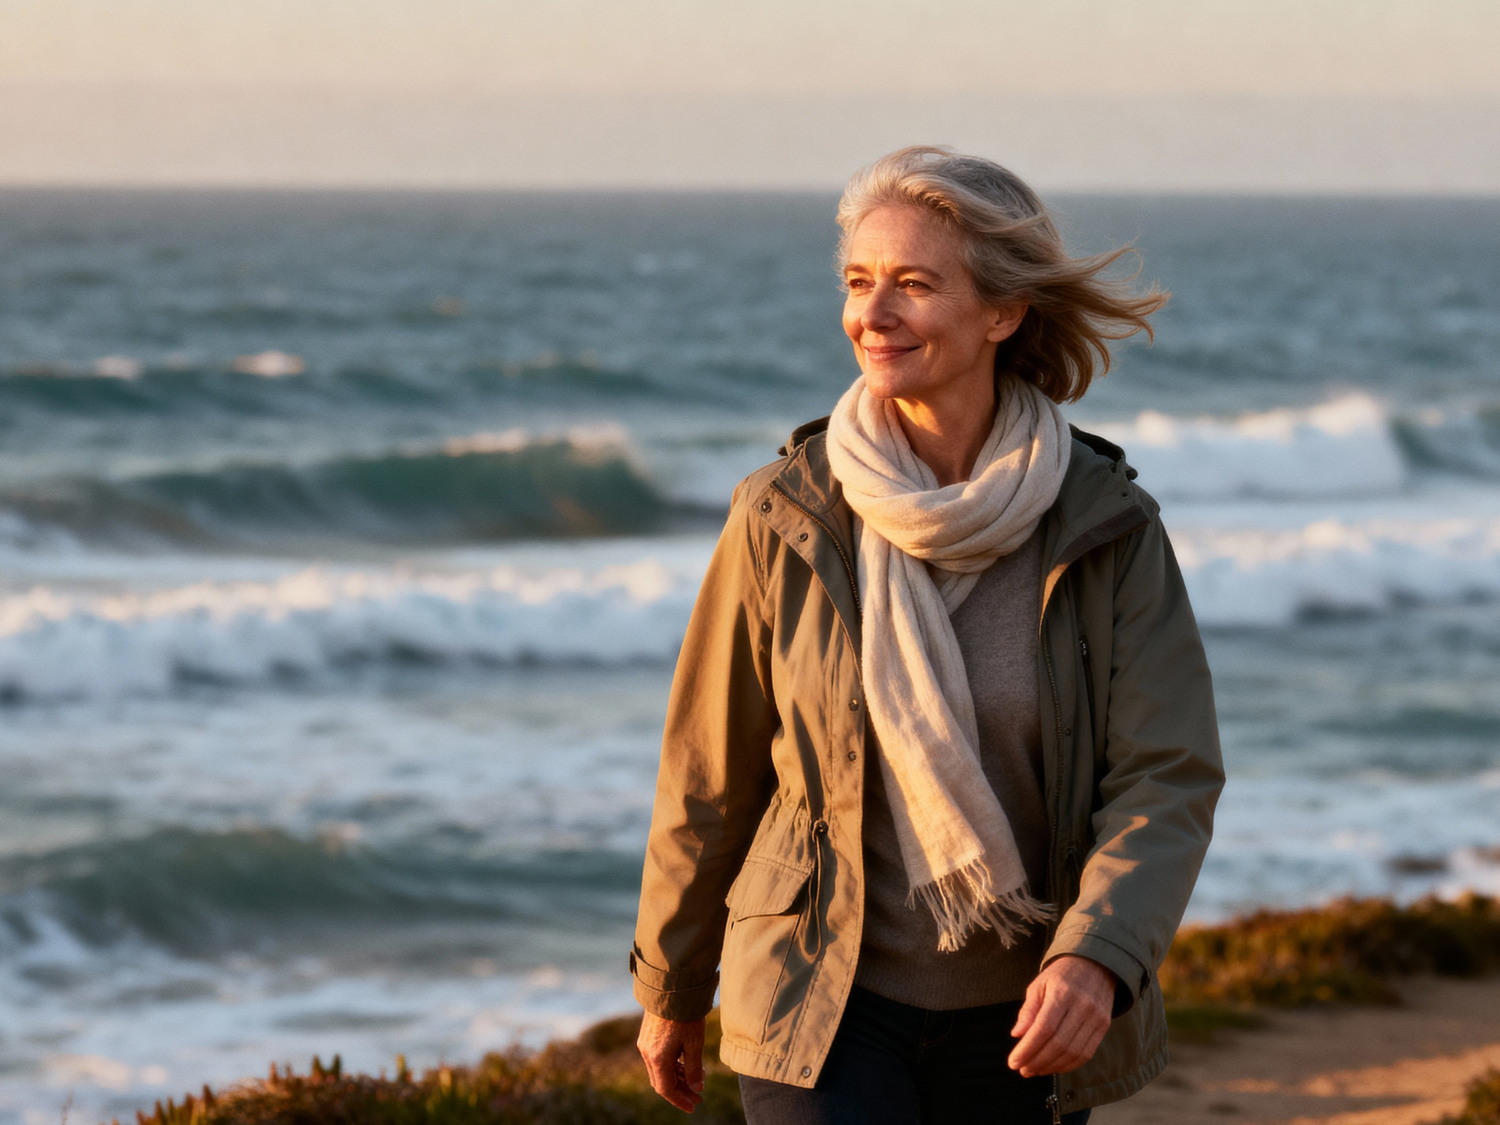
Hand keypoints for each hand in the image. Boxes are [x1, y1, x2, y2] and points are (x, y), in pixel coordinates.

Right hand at [637, 1011, 705, 1112]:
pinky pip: (658, 1058)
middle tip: (698, 1095)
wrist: (671, 986)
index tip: (693, 1106)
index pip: (666, 1089)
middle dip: (680, 1091)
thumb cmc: (685, 1015)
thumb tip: (696, 1087)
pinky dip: (672, 1065)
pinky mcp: (647, 1035)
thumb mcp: (694, 1043)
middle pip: (661, 1081)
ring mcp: (645, 1044)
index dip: (680, 1100)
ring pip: (660, 1070)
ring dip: (677, 1078)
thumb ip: (694, 1068)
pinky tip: (687, 1064)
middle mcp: (647, 1053)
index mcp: (657, 1058)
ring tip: (697, 1080)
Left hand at [1007, 955, 1116, 1077]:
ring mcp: (1096, 1018)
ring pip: (1073, 1052)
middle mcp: (1082, 1006)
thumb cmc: (1061, 975)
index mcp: (1062, 993)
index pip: (1043, 1028)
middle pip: (1058, 1044)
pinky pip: (1087, 1053)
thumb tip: (1017, 1035)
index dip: (1027, 1049)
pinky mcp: (1104, 1026)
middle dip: (1037, 1061)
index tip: (1013, 1062)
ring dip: (1052, 1066)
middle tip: (1023, 1070)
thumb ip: (1028, 1010)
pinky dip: (1069, 1065)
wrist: (1095, 964)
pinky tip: (1054, 1066)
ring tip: (1035, 1069)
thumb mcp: (1039, 984)